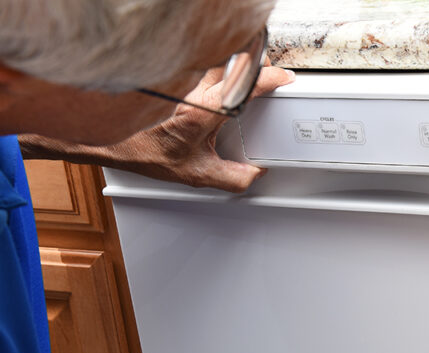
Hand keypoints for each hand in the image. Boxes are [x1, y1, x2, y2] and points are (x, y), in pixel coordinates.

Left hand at [106, 64, 293, 191]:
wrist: (107, 139)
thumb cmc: (142, 151)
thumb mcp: (195, 173)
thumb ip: (232, 178)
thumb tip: (254, 174)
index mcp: (203, 112)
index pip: (246, 84)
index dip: (271, 78)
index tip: (282, 79)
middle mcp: (192, 89)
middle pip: (234, 61)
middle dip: (254, 64)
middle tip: (262, 76)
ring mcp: (180, 80)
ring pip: (217, 59)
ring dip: (233, 64)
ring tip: (241, 76)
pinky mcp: (169, 77)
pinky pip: (198, 64)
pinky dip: (213, 67)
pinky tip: (215, 78)